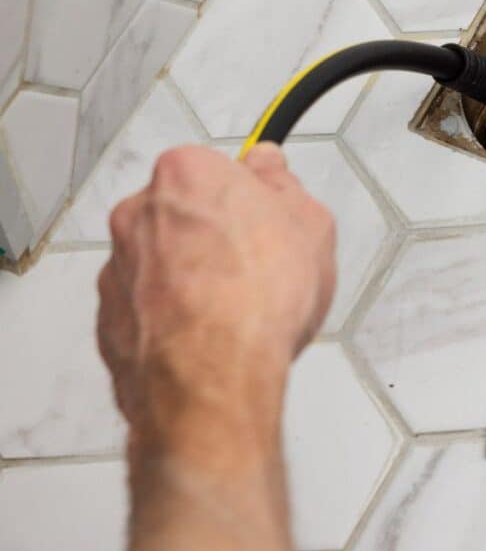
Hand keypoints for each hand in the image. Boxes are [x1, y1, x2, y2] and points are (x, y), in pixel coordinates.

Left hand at [98, 143, 335, 463]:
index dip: (252, 198)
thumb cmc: (257, 300)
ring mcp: (118, 269)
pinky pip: (148, 309)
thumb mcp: (311, 223)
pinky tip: (211, 338)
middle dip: (218, 236)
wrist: (213, 381)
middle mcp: (139, 214)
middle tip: (260, 267)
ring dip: (194, 279)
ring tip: (238, 312)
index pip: (222, 168)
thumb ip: (284, 184)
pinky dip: (173, 319)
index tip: (269, 217)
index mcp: (185, 173)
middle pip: (186, 214)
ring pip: (164, 263)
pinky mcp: (109, 322)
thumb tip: (270, 170)